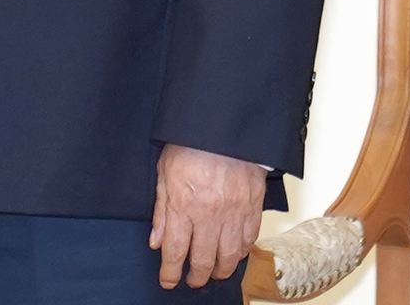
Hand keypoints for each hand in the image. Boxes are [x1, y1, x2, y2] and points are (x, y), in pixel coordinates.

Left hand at [150, 143, 265, 289]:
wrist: (224, 127)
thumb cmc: (190, 145)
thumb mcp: (164, 172)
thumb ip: (161, 210)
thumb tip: (156, 241)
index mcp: (184, 205)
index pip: (176, 251)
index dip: (170, 272)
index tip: (168, 281)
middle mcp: (210, 214)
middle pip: (203, 260)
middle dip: (196, 276)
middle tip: (191, 280)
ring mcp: (234, 213)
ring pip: (229, 256)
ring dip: (220, 270)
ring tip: (213, 273)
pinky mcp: (253, 207)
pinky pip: (248, 240)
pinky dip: (240, 253)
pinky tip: (233, 255)